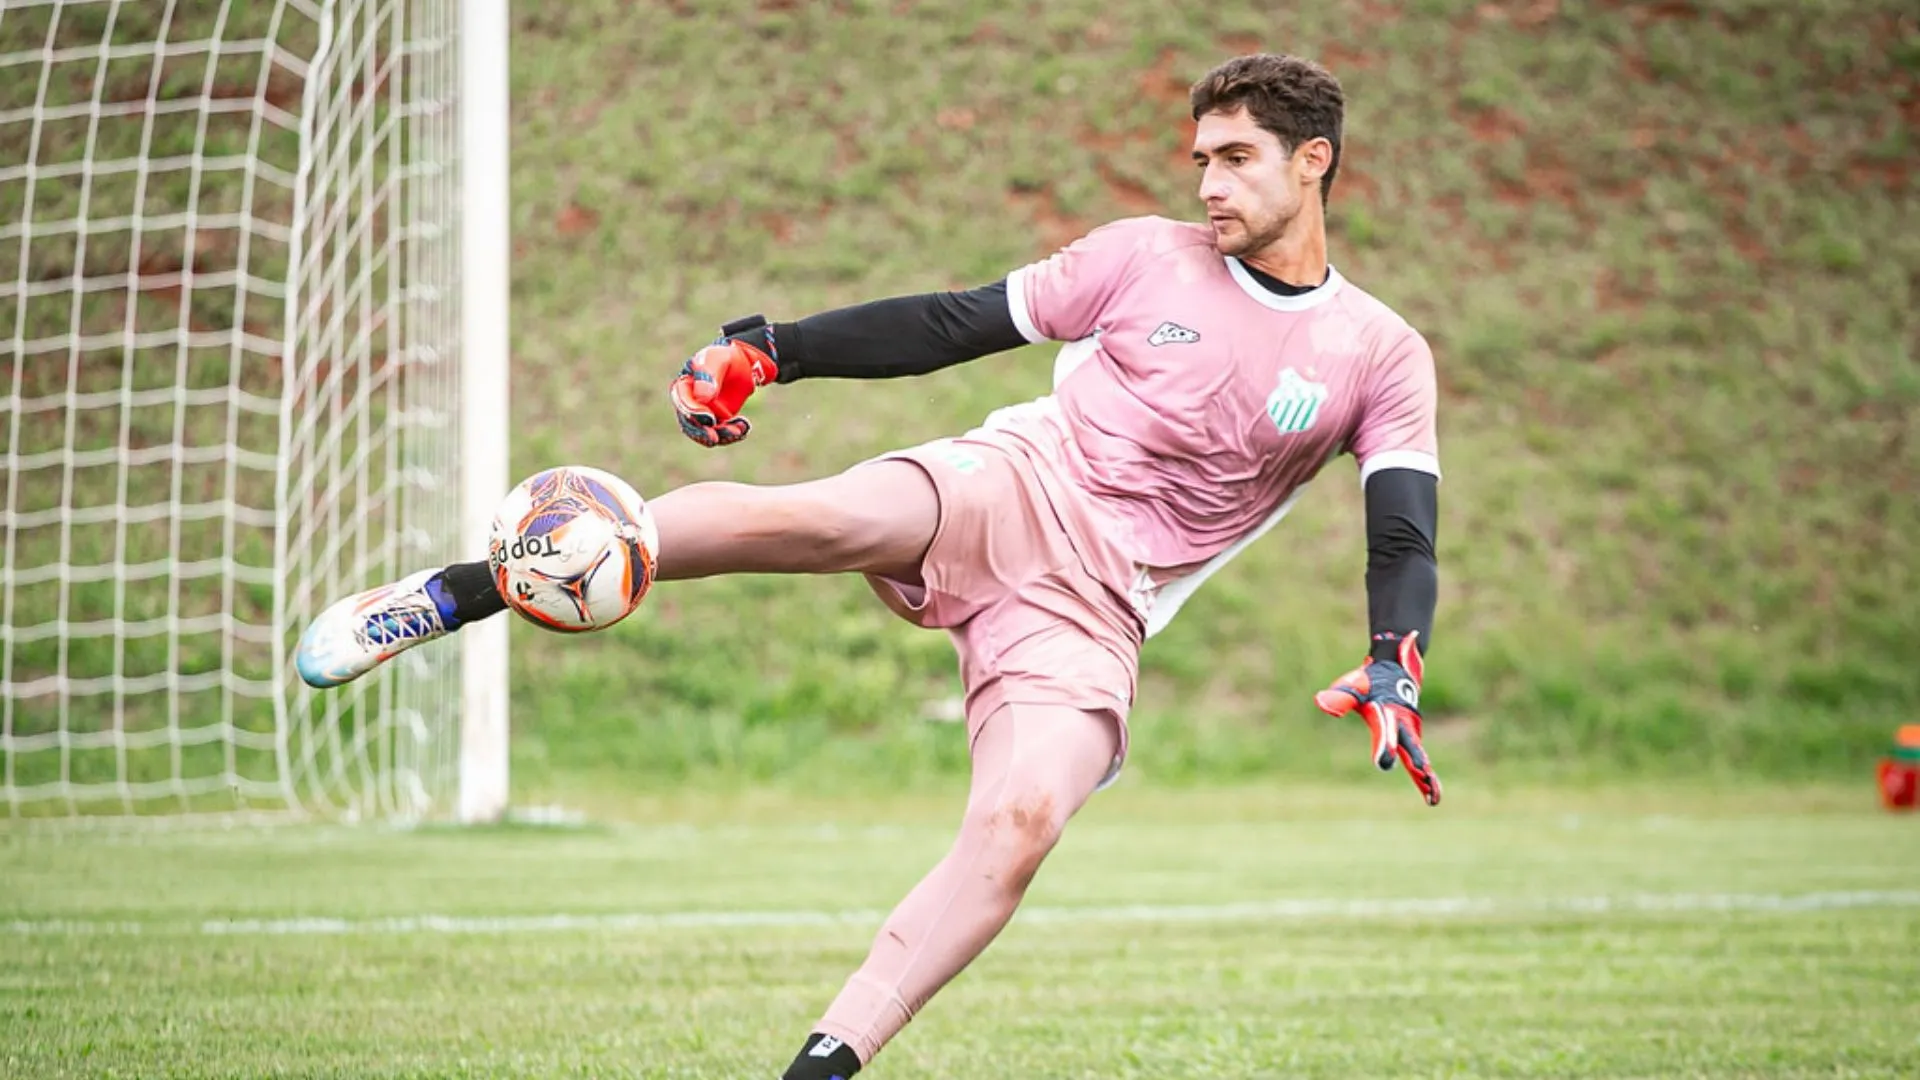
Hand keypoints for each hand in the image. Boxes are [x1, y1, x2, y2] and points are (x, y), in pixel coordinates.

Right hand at [669, 316, 779, 446]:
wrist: (745, 363)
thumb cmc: (727, 356)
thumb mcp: (719, 360)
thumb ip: (709, 375)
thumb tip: (702, 398)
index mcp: (685, 385)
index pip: (683, 402)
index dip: (693, 412)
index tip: (709, 419)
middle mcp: (691, 402)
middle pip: (690, 422)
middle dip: (702, 432)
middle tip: (716, 438)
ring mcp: (704, 412)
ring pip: (706, 431)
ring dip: (721, 435)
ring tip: (739, 430)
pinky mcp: (719, 420)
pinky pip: (722, 432)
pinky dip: (732, 433)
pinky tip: (744, 427)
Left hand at [1313, 632, 1441, 805]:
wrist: (1396, 668)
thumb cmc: (1369, 682)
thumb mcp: (1354, 686)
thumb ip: (1341, 697)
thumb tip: (1320, 703)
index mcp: (1386, 712)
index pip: (1384, 731)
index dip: (1384, 746)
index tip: (1384, 763)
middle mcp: (1403, 724)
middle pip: (1410, 747)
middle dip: (1416, 763)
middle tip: (1423, 777)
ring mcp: (1410, 732)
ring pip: (1418, 757)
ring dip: (1425, 776)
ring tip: (1432, 797)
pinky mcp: (1412, 739)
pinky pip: (1418, 760)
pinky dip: (1426, 777)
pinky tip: (1432, 797)